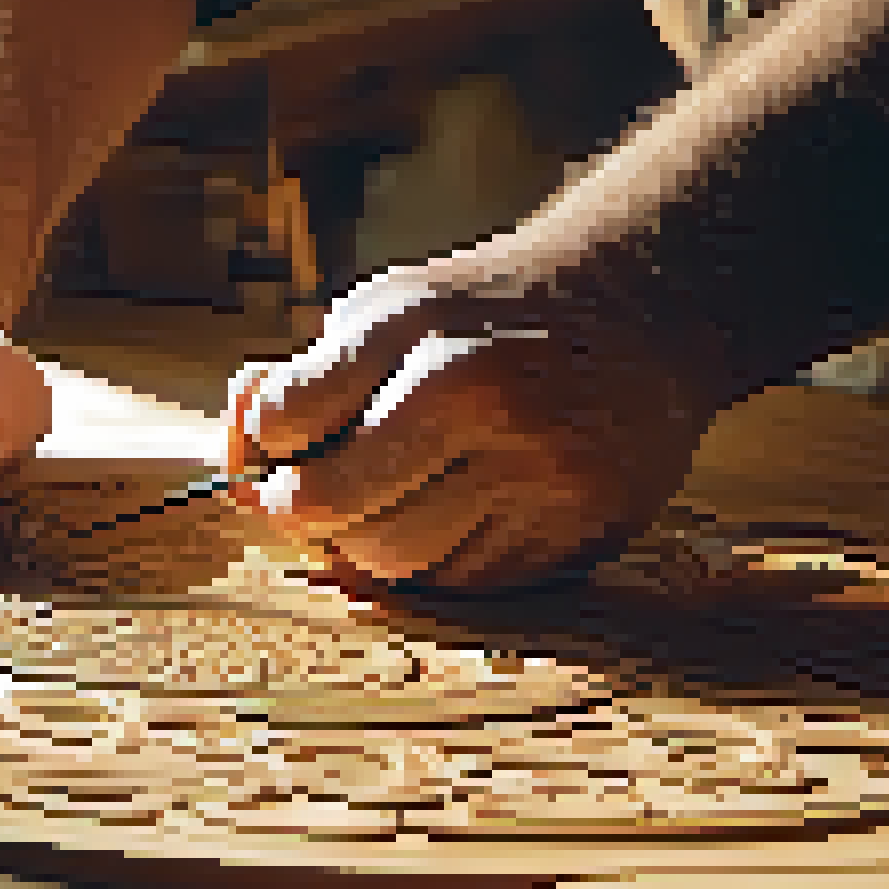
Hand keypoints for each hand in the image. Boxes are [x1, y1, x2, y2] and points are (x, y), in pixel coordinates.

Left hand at [224, 245, 733, 593]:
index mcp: (421, 329)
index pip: (286, 419)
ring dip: (367, 545)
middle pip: (332, 507)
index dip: (266, 439)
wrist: (647, 306)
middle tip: (311, 496)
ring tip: (384, 504)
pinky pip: (466, 584)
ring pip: (395, 561)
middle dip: (301, 509)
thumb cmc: (494, 313)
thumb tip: (240, 445)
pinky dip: (438, 562)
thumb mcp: (399, 303)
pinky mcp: (578, 527)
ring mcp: (535, 470)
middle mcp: (479, 397)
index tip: (283, 438)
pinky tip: (450, 516)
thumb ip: (317, 372)